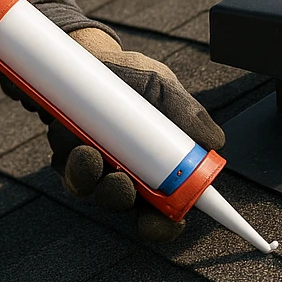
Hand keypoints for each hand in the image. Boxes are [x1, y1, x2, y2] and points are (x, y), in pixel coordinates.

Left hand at [9, 27, 224, 241]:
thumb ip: (188, 112)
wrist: (90, 57)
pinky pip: (66, 171)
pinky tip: (72, 140)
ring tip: (90, 152)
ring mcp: (96, 167)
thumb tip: (214, 141)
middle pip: (126, 208)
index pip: (167, 209)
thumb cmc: (132, 76)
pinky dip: (69, 162)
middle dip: (121, 201)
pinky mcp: (67, 156)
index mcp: (158, 167)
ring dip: (91, 179)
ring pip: (92, 191)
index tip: (167, 220)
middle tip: (122, 183)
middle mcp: (127, 173)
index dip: (166, 224)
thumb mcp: (162, 86)